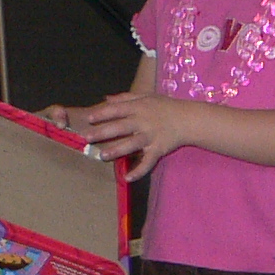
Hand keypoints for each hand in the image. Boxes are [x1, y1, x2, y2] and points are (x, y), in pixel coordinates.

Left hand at [56, 92, 193, 180]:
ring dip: (117, 150)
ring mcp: (150, 136)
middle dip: (103, 132)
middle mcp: (143, 121)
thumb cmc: (165, 107)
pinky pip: (147, 162)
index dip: (102, 113)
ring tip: (102, 156)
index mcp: (138, 107)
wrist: (188, 119)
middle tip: (86, 137)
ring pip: (132, 144)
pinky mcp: (158, 149)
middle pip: (120, 127)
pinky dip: (138, 171)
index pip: (117, 110)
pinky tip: (127, 178)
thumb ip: (125, 97)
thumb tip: (105, 99)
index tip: (88, 118)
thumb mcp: (146, 96)